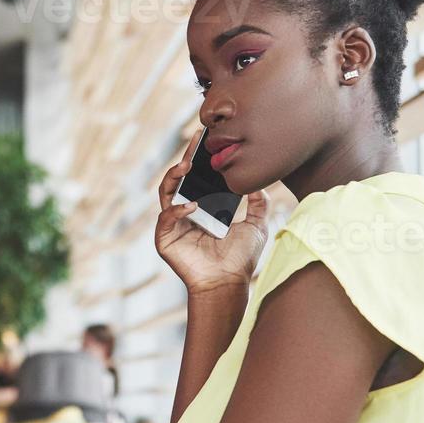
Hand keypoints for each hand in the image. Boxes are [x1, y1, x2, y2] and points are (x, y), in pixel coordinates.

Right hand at [156, 129, 269, 292]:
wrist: (229, 284)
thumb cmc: (240, 259)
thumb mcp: (256, 225)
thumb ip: (258, 203)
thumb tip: (258, 180)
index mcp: (203, 206)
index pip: (198, 177)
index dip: (201, 158)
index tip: (208, 138)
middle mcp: (185, 212)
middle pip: (180, 178)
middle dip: (186, 157)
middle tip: (196, 139)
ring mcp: (173, 225)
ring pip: (165, 192)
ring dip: (173, 176)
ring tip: (187, 165)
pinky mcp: (165, 239)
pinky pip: (166, 218)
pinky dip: (177, 210)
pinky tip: (191, 206)